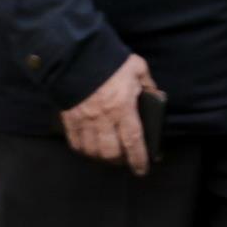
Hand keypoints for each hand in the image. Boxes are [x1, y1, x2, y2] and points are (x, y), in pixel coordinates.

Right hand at [62, 55, 161, 175]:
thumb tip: (156, 95)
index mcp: (123, 107)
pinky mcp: (69, 120)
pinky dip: (83, 150)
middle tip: (125, 160)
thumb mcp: (137, 68)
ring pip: (92, 151)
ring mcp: (84, 121)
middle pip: (111, 152)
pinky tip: (89, 148)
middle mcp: (103, 119)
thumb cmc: (111, 62)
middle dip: (119, 161)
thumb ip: (148, 84)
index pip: (133, 141)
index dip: (139, 159)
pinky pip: (75, 143)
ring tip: (108, 155)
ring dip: (101, 158)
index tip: (142, 169)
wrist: (77, 57)